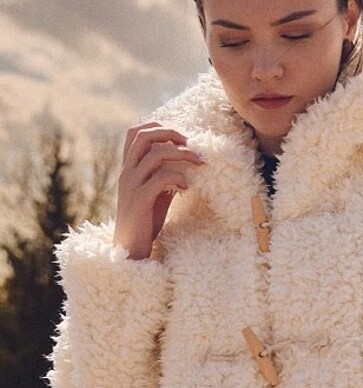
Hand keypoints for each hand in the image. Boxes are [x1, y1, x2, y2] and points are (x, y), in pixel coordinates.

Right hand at [113, 122, 203, 258]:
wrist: (130, 247)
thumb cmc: (145, 220)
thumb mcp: (155, 192)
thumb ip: (164, 175)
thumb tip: (185, 161)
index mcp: (128, 167)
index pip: (135, 132)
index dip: (157, 126)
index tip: (179, 136)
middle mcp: (127, 171)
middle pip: (144, 136)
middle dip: (171, 133)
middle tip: (191, 143)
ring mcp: (132, 185)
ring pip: (156, 154)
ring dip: (181, 154)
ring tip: (197, 162)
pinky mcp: (140, 200)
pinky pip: (161, 178)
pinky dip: (178, 178)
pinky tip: (186, 188)